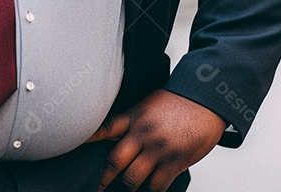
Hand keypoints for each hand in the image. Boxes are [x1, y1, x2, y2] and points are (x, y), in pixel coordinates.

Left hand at [86, 90, 225, 191]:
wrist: (206, 98)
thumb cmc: (178, 101)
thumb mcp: (149, 103)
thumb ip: (133, 120)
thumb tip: (119, 135)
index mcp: (134, 117)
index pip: (105, 128)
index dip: (88, 139)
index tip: (74, 146)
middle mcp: (143, 134)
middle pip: (114, 161)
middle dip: (103, 178)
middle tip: (97, 187)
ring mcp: (158, 149)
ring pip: (133, 178)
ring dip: (126, 188)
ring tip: (122, 191)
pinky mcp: (175, 161)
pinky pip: (157, 185)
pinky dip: (151, 190)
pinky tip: (148, 190)